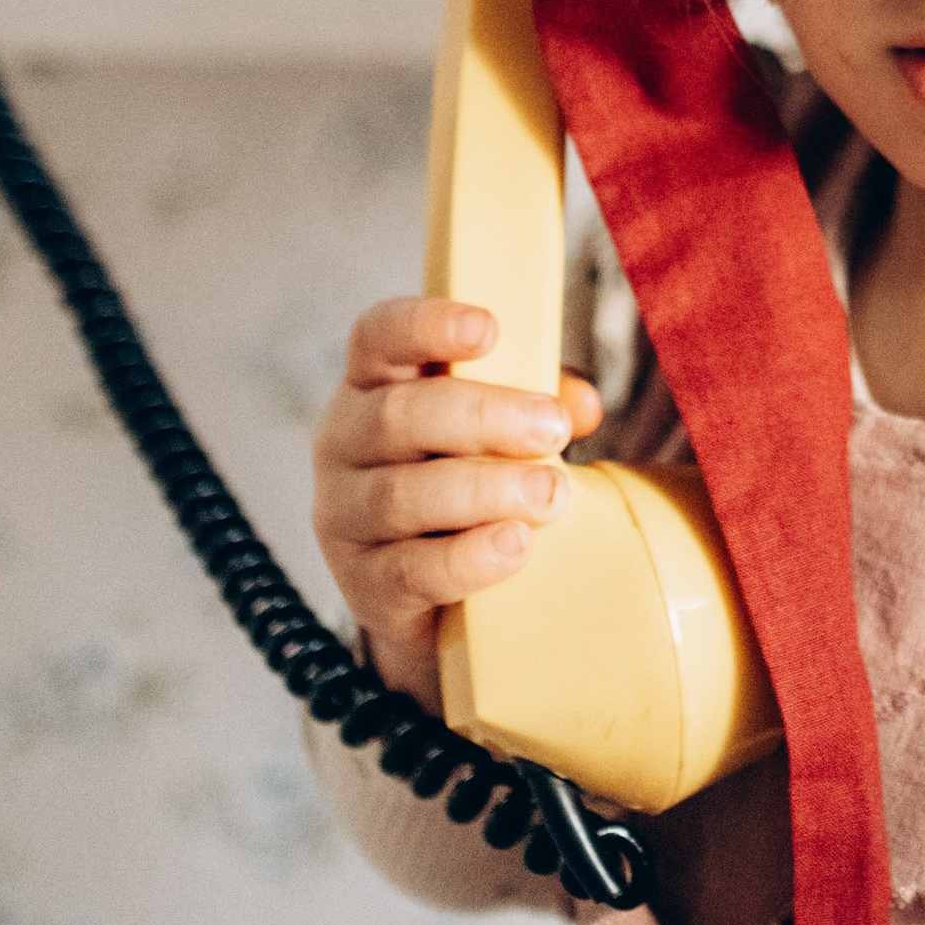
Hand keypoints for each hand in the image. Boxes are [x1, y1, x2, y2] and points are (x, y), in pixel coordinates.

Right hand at [312, 296, 601, 706]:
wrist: (436, 599)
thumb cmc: (468, 484)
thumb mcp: (495, 434)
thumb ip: (536, 406)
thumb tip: (581, 402)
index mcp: (371, 386)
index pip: (378, 336)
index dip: (427, 325)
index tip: (490, 329)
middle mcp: (342, 444)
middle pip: (399, 416)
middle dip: (483, 416)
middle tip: (552, 427)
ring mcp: (343, 518)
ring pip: (402, 495)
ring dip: (485, 489)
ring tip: (551, 494)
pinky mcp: (363, 587)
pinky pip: (411, 571)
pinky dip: (469, 557)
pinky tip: (516, 545)